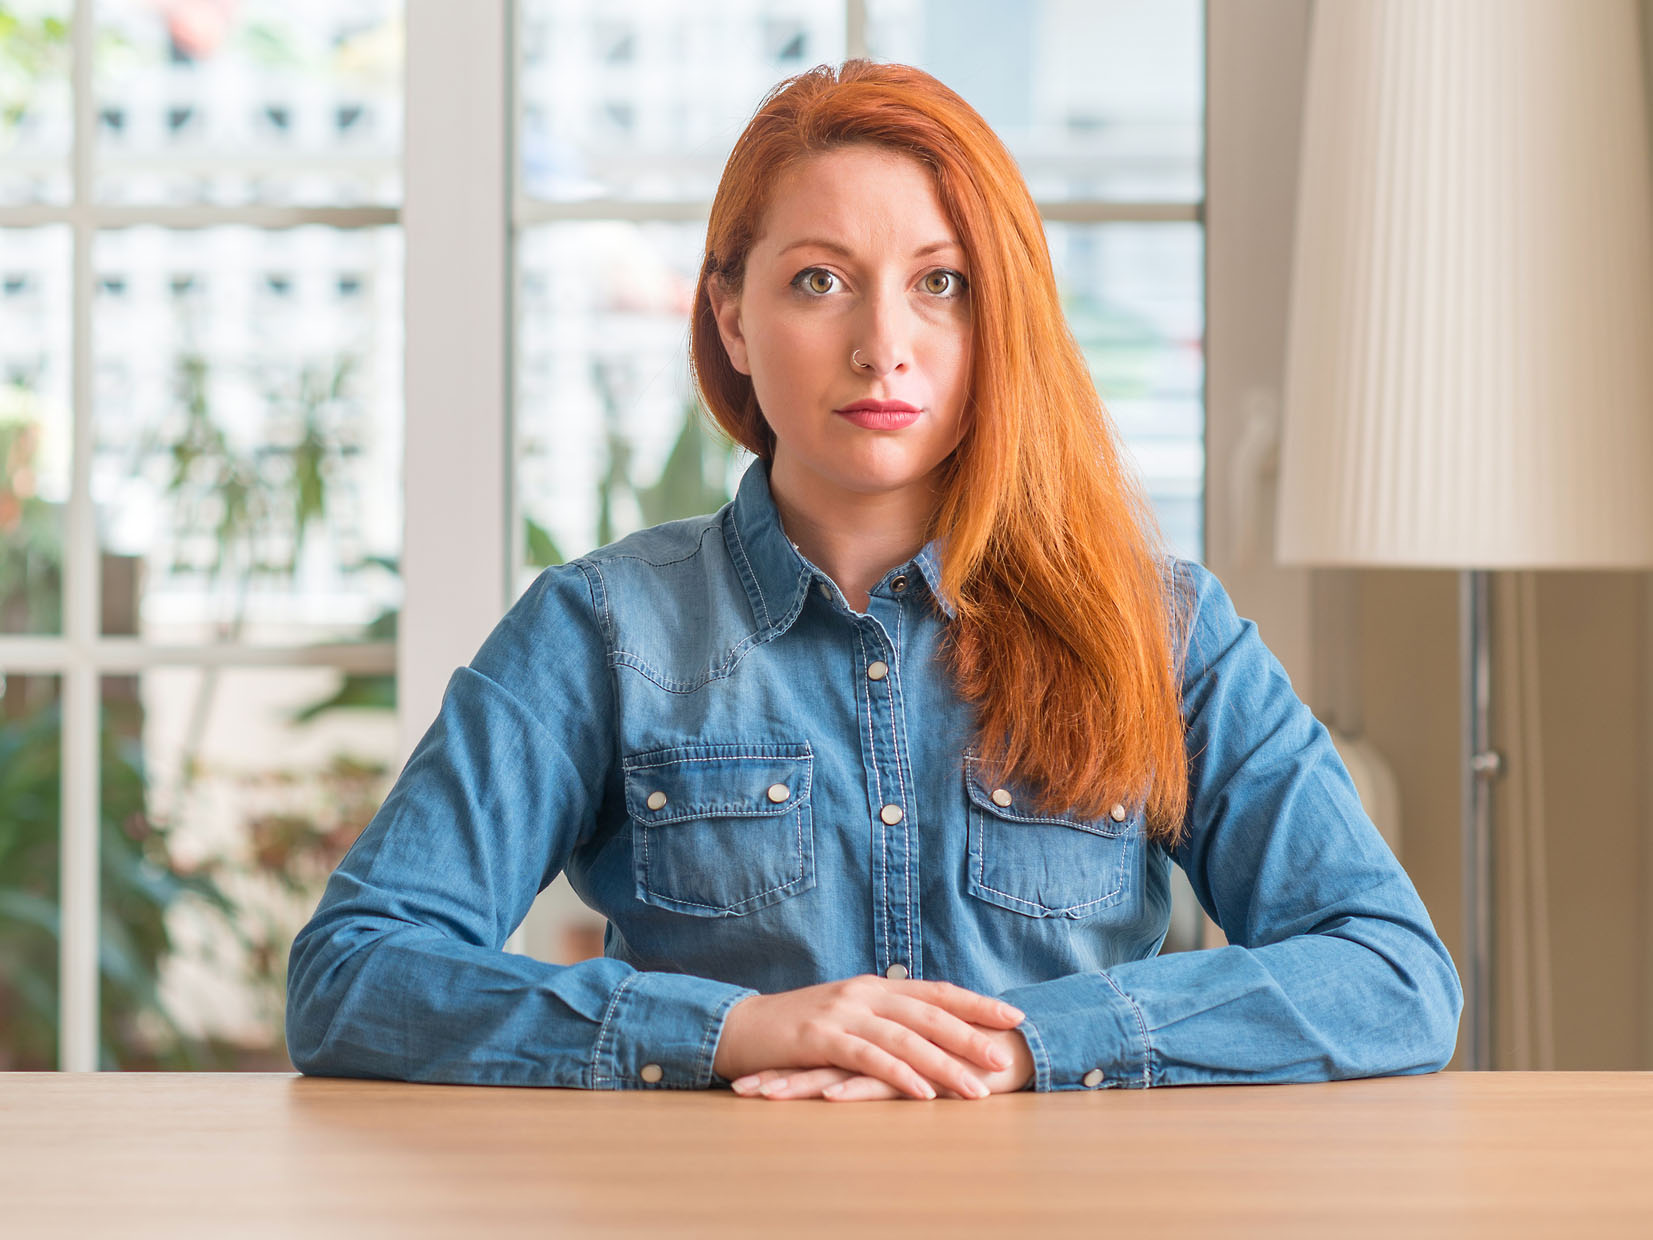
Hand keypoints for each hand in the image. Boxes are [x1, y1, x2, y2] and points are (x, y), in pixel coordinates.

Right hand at [712, 974, 1026, 1100]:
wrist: (743, 1027)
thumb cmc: (798, 1029)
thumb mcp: (847, 1016)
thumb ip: (884, 1020)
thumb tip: (927, 1034)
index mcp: (876, 987)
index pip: (936, 992)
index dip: (975, 1002)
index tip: (1013, 1015)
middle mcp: (865, 993)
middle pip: (929, 1013)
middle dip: (971, 1036)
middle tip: (1004, 1059)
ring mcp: (843, 1013)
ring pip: (905, 1037)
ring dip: (943, 1065)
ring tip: (975, 1091)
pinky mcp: (821, 1037)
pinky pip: (868, 1057)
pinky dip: (898, 1075)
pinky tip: (922, 1093)